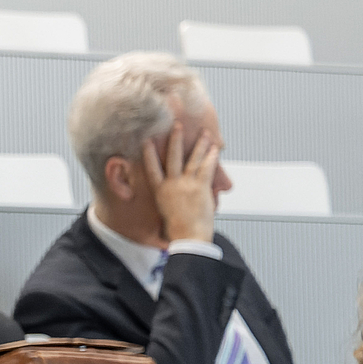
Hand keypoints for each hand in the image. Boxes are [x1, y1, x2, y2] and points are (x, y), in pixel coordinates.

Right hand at [137, 124, 220, 245]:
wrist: (189, 237)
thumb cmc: (178, 229)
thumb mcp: (166, 211)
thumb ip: (169, 197)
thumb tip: (171, 192)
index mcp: (160, 191)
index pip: (152, 168)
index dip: (149, 153)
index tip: (146, 142)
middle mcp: (172, 185)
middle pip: (173, 157)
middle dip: (175, 140)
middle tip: (177, 126)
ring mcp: (186, 185)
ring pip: (193, 159)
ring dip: (199, 144)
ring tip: (204, 133)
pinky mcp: (201, 187)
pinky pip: (207, 167)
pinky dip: (212, 157)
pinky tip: (216, 148)